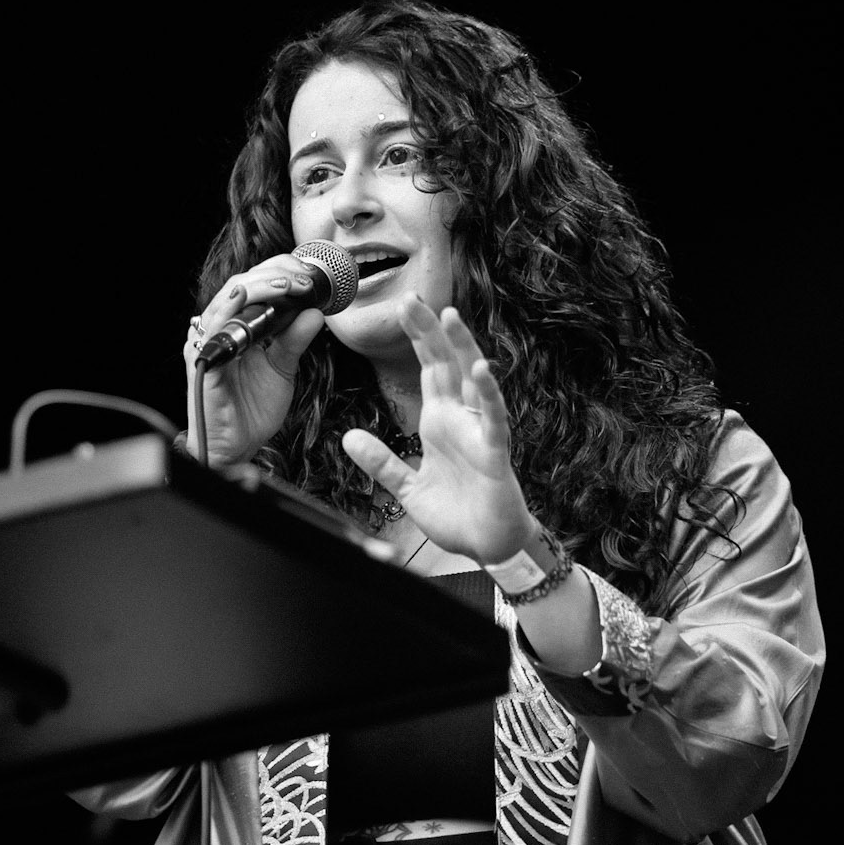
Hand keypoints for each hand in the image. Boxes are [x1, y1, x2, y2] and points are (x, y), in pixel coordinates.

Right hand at [184, 254, 327, 467]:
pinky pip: (213, 329)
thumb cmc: (252, 409)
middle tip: (305, 277)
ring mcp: (208, 342)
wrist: (236, 447)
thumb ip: (296, 339)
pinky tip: (245, 297)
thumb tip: (316, 312)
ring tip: (289, 284)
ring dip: (261, 286)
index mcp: (236, 326)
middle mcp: (219, 328)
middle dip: (276, 274)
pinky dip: (229, 309)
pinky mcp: (203, 361)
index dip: (281, 272)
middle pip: (243, 283)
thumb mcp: (283, 368)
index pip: (255, 284)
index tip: (311, 274)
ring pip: (229, 298)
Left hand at [341, 299, 536, 561]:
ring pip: (472, 381)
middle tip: (412, 298)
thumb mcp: (407, 488)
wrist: (486, 546)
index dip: (417, 338)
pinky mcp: (495, 452)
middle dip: (431, 332)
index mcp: (439, 421)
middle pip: (446, 364)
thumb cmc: (456, 514)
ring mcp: (479, 432)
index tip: (403, 306)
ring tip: (450, 318)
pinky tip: (481, 371)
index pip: (428, 369)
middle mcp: (460, 419)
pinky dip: (487, 394)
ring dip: (464, 349)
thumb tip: (349, 437)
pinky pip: (492, 418)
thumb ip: (382, 462)